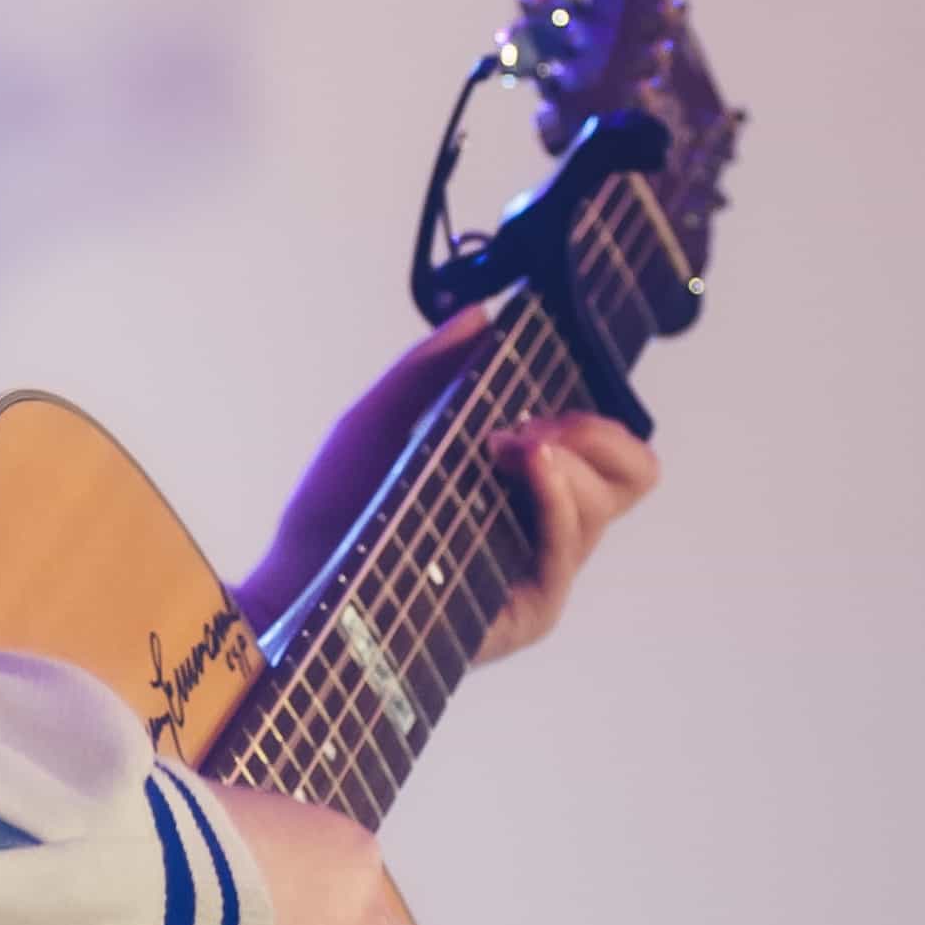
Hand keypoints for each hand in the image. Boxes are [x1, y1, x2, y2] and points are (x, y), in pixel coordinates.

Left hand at [238, 312, 662, 662]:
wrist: (293, 584)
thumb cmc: (334, 514)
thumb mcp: (379, 421)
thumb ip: (431, 369)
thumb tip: (482, 314)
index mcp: (526, 486)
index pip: (608, 450)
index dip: (595, 412)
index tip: (540, 391)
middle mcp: (543, 530)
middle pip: (632, 473)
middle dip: (596, 429)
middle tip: (531, 423)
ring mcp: (540, 571)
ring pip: (607, 500)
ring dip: (568, 454)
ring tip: (507, 444)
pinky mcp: (529, 611)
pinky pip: (570, 546)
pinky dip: (558, 494)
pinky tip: (526, 463)